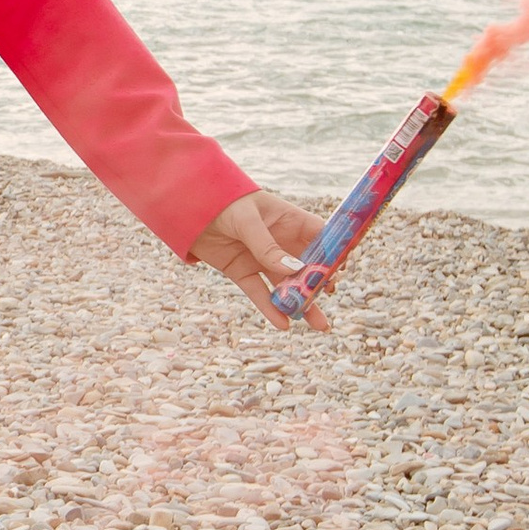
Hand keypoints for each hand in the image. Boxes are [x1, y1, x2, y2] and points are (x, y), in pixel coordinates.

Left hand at [190, 189, 327, 327]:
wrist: (187, 209)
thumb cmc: (223, 204)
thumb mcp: (247, 221)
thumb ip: (268, 246)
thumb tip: (294, 269)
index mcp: (289, 221)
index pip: (320, 237)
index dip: (332, 252)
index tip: (340, 269)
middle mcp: (280, 242)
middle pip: (307, 266)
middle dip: (320, 284)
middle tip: (329, 298)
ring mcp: (262, 260)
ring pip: (287, 285)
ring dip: (302, 304)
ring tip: (318, 325)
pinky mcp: (243, 272)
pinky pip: (260, 293)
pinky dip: (270, 309)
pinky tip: (283, 324)